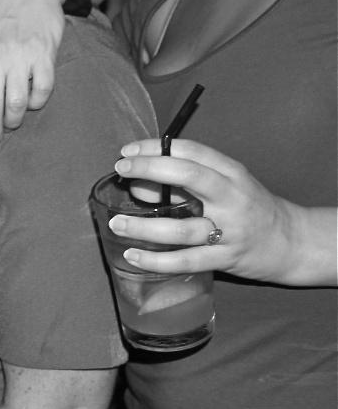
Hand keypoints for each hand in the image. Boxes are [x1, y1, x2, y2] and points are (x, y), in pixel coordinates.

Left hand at [112, 138, 335, 284]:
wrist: (291, 242)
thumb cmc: (248, 208)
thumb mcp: (224, 187)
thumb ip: (182, 185)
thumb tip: (137, 185)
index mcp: (231, 173)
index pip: (191, 151)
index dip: (155, 148)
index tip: (127, 152)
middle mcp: (231, 198)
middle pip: (189, 176)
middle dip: (150, 169)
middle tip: (121, 170)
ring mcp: (230, 230)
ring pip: (181, 227)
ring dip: (143, 226)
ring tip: (116, 223)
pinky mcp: (226, 259)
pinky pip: (186, 260)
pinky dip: (156, 260)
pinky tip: (133, 256)